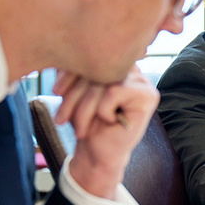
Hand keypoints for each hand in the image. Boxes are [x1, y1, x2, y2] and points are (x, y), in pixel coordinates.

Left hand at [52, 66, 159, 198]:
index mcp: (116, 62)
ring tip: (80, 126)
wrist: (96, 154)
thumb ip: (76, 68)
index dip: (71, 72)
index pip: (90, 54)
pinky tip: (109, 120)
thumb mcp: (74, 90)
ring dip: (85, 108)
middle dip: (74, 95)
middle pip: (97, 67)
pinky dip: (103, 110)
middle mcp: (132, 68)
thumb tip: (66, 51)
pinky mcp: (148, 96)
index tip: (56, 91)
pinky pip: (114, 91)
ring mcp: (143, 81)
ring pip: (104, 81)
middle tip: (63, 118)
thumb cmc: (87, 122)